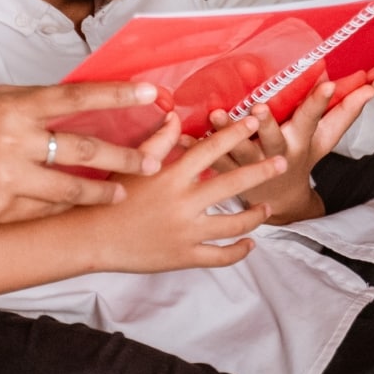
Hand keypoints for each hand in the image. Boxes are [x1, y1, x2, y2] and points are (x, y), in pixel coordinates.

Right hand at [0, 80, 166, 222]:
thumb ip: (32, 104)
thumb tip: (78, 103)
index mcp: (13, 106)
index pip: (77, 97)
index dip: (117, 95)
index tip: (151, 94)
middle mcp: (12, 141)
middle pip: (83, 148)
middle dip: (124, 156)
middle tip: (152, 161)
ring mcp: (6, 179)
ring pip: (69, 190)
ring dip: (101, 191)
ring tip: (121, 193)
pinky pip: (41, 211)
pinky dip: (61, 207)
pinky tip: (75, 205)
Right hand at [81, 115, 283, 273]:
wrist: (92, 238)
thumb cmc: (109, 198)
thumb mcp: (133, 165)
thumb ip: (157, 141)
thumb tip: (176, 116)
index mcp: (172, 176)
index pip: (211, 149)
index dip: (235, 133)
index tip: (254, 121)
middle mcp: (184, 203)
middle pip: (232, 183)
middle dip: (261, 170)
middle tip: (282, 162)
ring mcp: (186, 233)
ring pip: (233, 224)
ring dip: (256, 214)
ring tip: (268, 206)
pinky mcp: (184, 257)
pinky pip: (220, 256)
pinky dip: (239, 251)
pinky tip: (250, 243)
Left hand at [205, 80, 373, 223]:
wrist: (279, 202)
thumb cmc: (303, 159)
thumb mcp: (326, 140)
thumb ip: (345, 112)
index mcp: (299, 143)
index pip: (312, 119)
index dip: (320, 102)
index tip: (326, 82)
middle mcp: (274, 155)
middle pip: (271, 140)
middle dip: (266, 125)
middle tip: (259, 109)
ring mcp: (248, 167)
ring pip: (236, 151)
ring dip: (225, 134)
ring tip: (216, 116)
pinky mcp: (225, 174)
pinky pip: (207, 160)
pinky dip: (191, 148)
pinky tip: (179, 136)